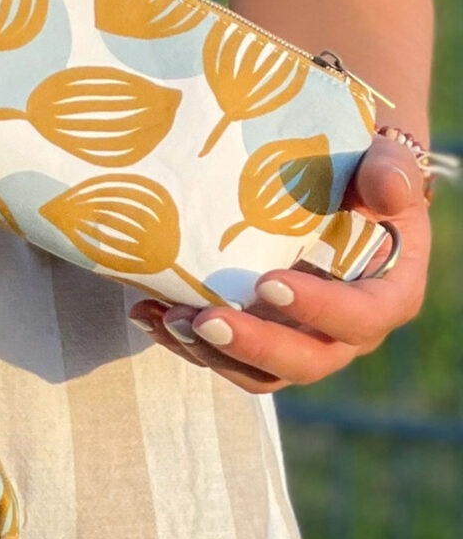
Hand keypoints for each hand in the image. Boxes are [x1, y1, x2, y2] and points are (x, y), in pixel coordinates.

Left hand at [128, 135, 430, 393]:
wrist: (336, 192)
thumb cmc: (363, 176)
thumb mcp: (384, 165)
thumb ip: (389, 174)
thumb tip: (390, 193)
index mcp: (386, 298)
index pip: (359, 318)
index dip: (317, 310)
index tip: (269, 283)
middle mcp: (345, 335)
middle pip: (303, 363)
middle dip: (251, 345)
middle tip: (205, 318)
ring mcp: (298, 343)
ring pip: (256, 373)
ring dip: (208, 352)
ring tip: (167, 317)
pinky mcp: (258, 341)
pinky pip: (221, 357)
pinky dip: (182, 340)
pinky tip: (148, 312)